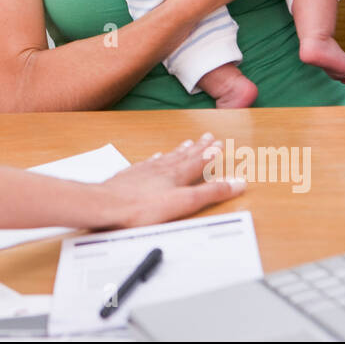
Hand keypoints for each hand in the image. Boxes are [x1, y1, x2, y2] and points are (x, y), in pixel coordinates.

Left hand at [99, 133, 244, 227]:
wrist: (106, 205)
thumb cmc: (144, 208)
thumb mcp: (185, 203)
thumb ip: (211, 193)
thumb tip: (238, 183)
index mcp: (177, 176)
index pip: (199, 161)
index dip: (211, 153)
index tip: (220, 143)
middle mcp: (162, 169)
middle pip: (184, 155)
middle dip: (198, 147)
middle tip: (207, 136)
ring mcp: (145, 171)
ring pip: (167, 157)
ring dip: (179, 150)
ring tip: (187, 142)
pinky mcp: (131, 177)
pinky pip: (148, 163)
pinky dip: (156, 158)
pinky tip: (156, 157)